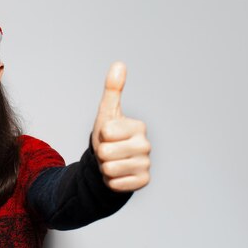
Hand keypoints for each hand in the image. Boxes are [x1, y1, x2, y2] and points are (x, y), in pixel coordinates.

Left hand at [91, 62, 150, 191]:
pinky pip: (116, 184)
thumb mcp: (107, 113)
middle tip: (108, 151)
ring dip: (105, 167)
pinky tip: (118, 175)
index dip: (100, 135)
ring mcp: (146, 164)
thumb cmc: (109, 136)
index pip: (105, 132)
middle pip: (105, 152)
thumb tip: (119, 64)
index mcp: (138, 126)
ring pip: (109, 169)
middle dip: (101, 154)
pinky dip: (111, 181)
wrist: (112, 162)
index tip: (108, 136)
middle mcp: (146, 145)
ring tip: (112, 162)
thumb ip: (113, 90)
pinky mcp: (143, 182)